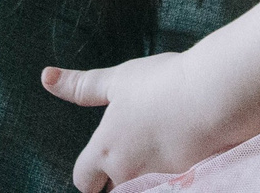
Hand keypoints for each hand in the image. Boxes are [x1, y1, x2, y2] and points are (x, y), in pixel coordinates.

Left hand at [43, 53, 233, 192]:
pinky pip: (170, 185)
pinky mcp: (185, 182)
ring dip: (147, 172)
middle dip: (118, 176)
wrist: (213, 96)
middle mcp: (126, 173)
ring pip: (141, 186)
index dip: (88, 171)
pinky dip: (174, 172)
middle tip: (137, 147)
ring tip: (163, 143)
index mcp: (105, 150)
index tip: (101, 158)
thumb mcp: (119, 79)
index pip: (82, 179)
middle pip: (112, 189)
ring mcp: (156, 181)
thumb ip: (82, 86)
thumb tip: (46, 77)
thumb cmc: (164, 84)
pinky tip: (185, 150)